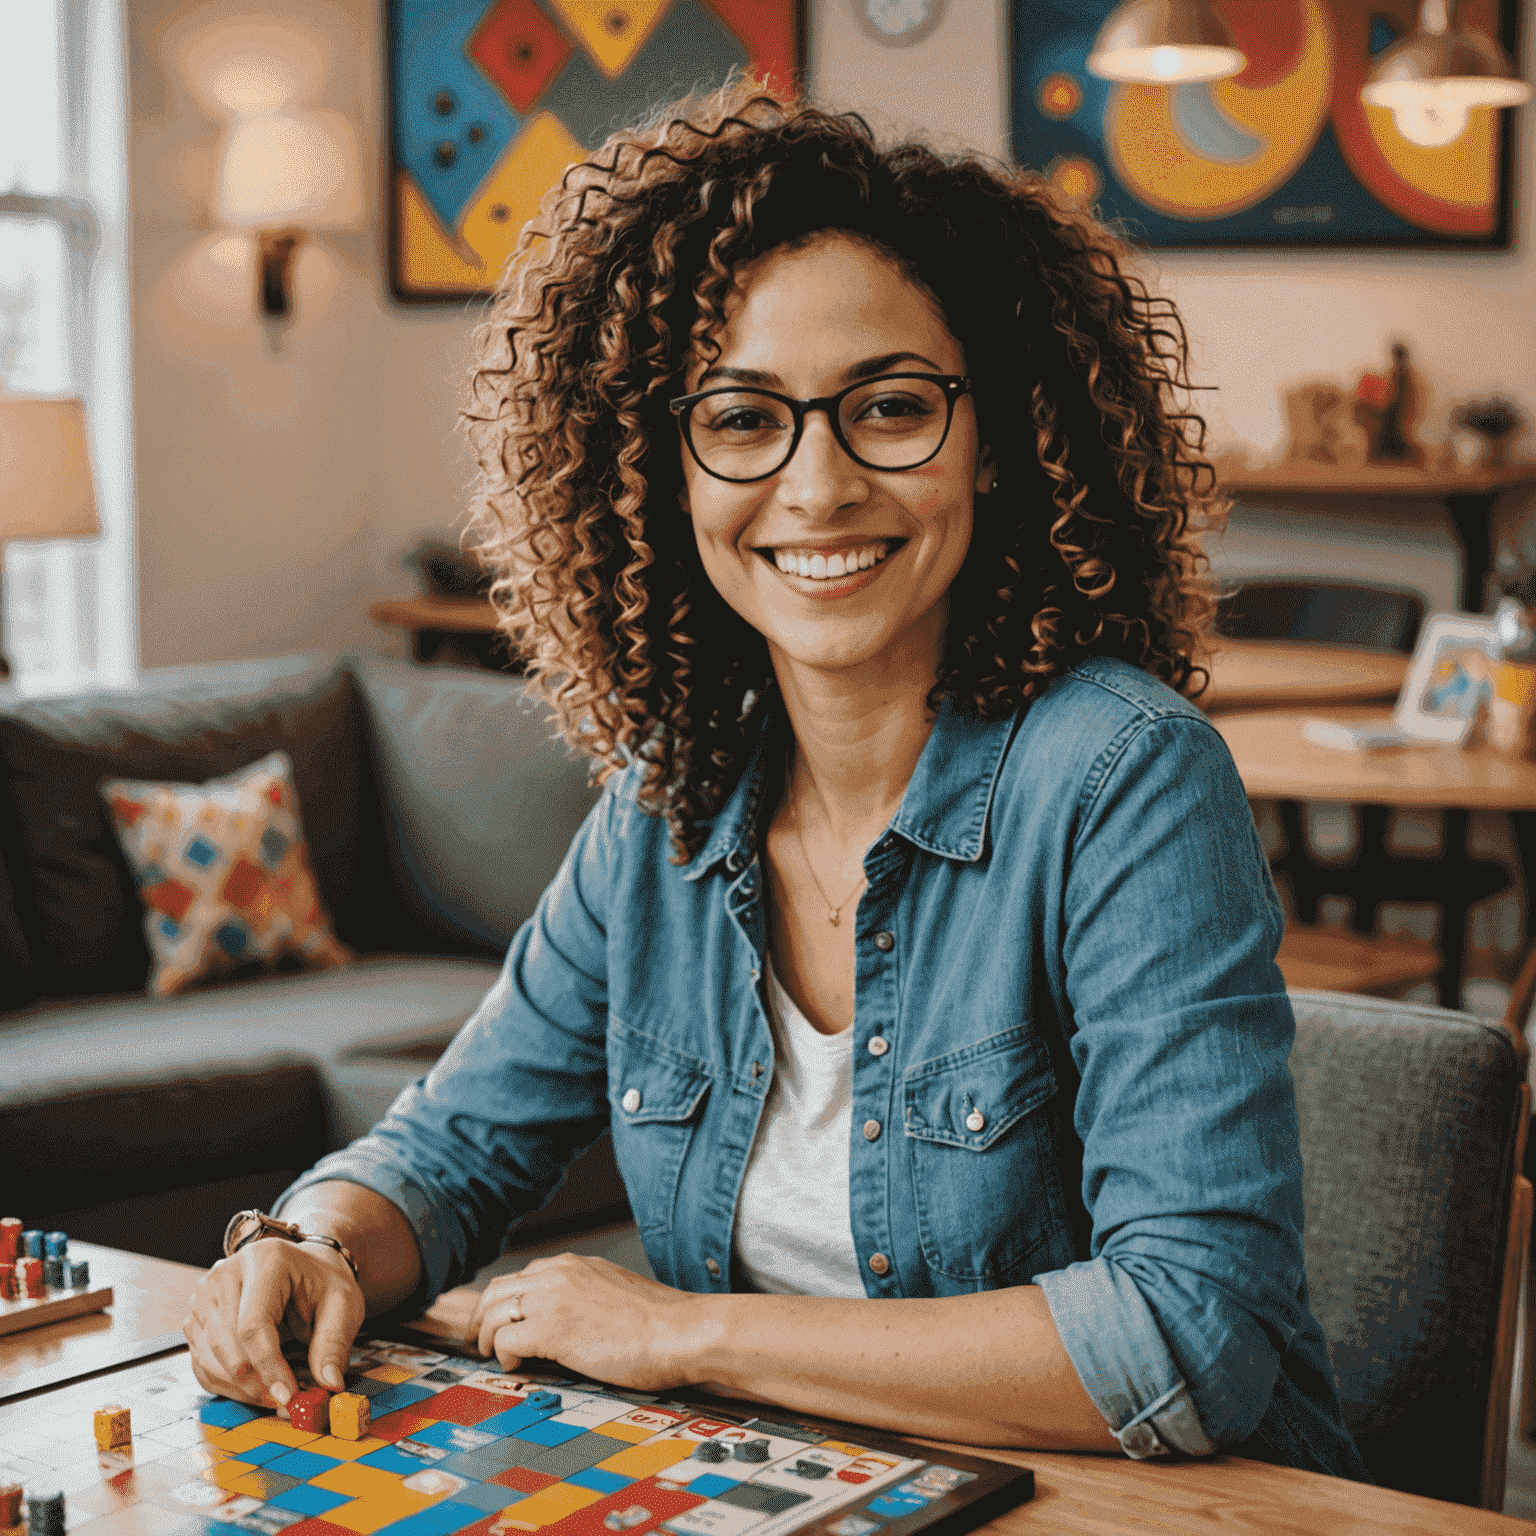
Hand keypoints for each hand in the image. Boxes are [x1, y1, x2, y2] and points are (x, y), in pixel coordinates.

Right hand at [183, 1238, 364, 1409]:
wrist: (304, 1270)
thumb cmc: (322, 1284)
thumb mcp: (342, 1304)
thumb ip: (334, 1342)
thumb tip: (329, 1383)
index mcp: (264, 1260)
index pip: (253, 1323)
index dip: (268, 1365)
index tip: (288, 1395)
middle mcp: (225, 1274)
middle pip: (227, 1343)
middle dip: (254, 1382)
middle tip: (284, 1402)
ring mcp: (204, 1296)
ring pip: (209, 1358)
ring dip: (240, 1388)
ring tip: (274, 1394)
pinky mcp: (196, 1319)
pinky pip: (202, 1365)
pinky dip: (227, 1386)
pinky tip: (254, 1388)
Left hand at [470, 1253, 703, 1390]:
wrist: (680, 1331)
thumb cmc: (660, 1323)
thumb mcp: (616, 1294)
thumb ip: (586, 1298)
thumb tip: (571, 1323)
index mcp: (576, 1265)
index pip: (523, 1276)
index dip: (505, 1301)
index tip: (501, 1321)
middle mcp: (559, 1273)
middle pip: (498, 1289)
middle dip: (483, 1317)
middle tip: (480, 1341)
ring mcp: (552, 1299)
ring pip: (494, 1311)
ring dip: (488, 1337)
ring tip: (493, 1357)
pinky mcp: (551, 1329)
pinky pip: (506, 1340)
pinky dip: (504, 1356)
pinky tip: (518, 1367)